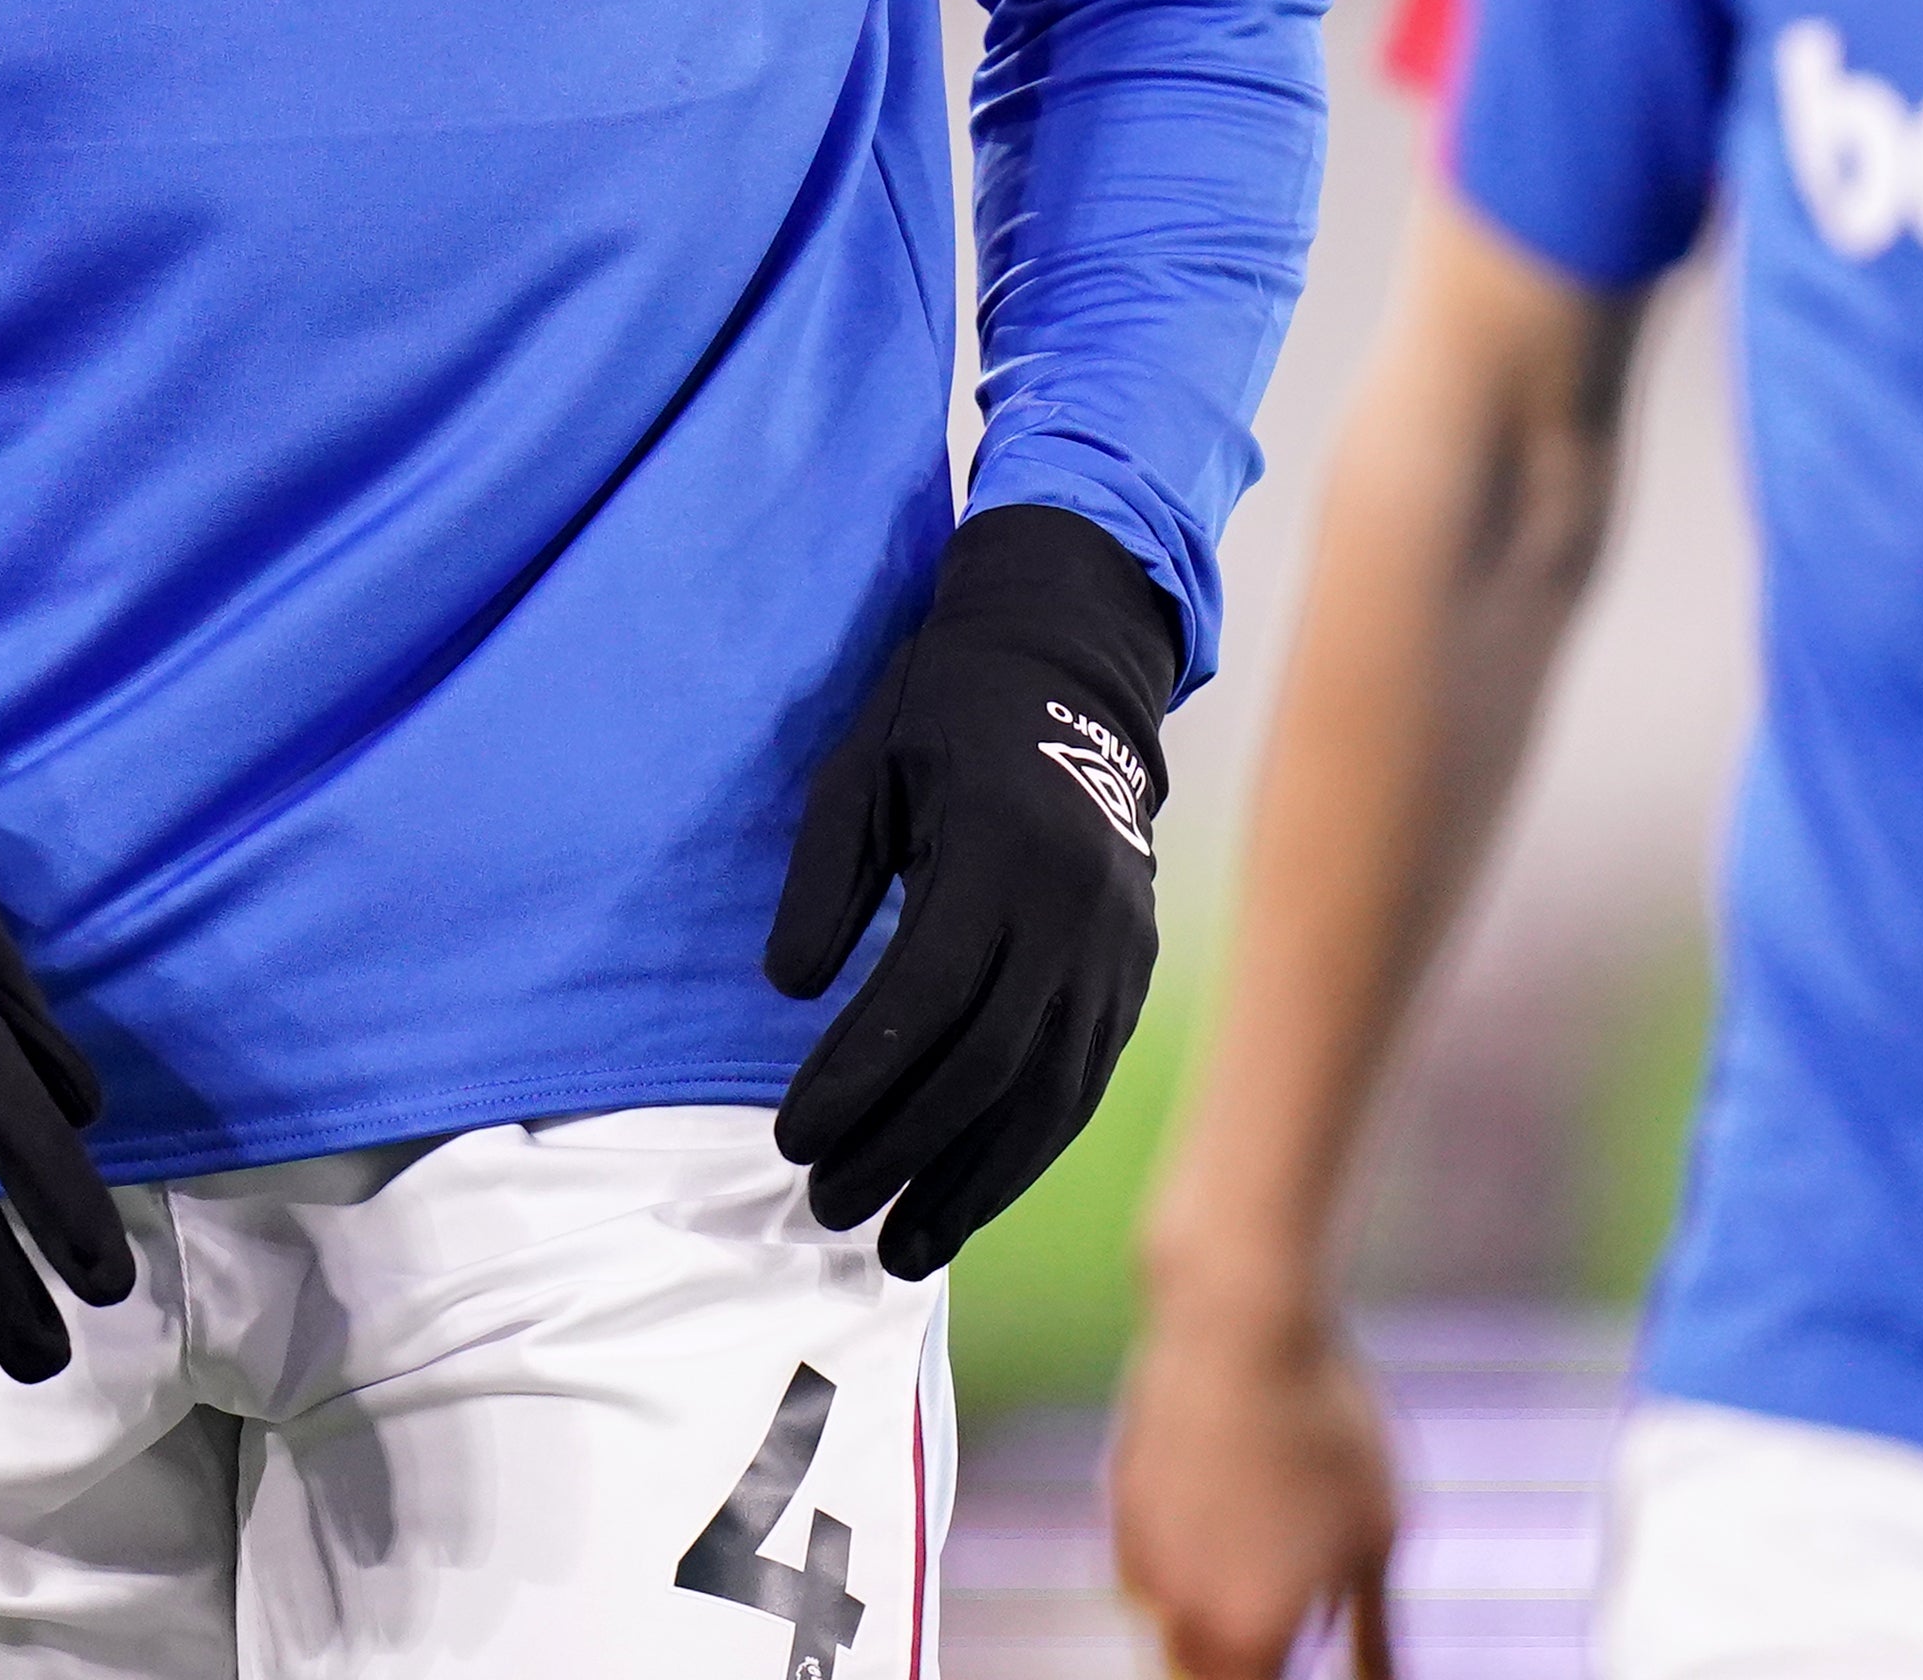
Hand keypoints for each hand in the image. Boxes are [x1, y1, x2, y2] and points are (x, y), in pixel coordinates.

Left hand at [768, 504, 1183, 1279]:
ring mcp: (1116, 951)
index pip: (925, 999)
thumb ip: (822, 883)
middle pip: (986, 1066)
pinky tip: (969, 1199)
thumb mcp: (856, 773)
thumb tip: (790, 990)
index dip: (856, 1080)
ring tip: (897, 1248)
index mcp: (1000, 853)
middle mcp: (1072, 911)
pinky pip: (1081, 1085)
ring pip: (1046, 1096)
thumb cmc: (939, 718)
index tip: (790, 1139)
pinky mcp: (1133, 976)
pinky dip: (1023, 1153)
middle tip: (825, 1207)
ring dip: (971, 1183)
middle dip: (902, 1152)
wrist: (1071, 673)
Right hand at [1111, 1291, 1397, 1679]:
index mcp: (1253, 1632)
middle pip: (1204, 1679)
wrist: (1240, 1320)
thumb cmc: (1327, 1424)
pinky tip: (1225, 1509)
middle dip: (1245, 1664)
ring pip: (1169, 1627)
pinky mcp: (1118, 1503)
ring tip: (1264, 1560)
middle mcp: (1182, 1611)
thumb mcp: (1376, 1533)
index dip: (1287, 1676)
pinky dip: (1181, 1563)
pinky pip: (1147, 1566)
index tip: (1308, 1649)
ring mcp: (1140, 1553)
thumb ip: (1374, 1635)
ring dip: (1208, 1620)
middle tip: (1287, 1625)